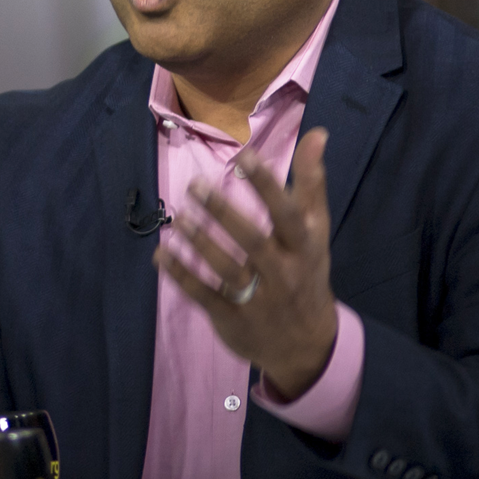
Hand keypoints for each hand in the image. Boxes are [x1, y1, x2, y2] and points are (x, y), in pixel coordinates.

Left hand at [153, 128, 338, 400]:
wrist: (307, 345)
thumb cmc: (307, 273)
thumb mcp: (316, 232)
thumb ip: (311, 184)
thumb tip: (317, 134)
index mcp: (303, 247)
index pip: (287, 214)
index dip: (268, 186)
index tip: (246, 157)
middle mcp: (282, 273)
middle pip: (253, 241)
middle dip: (224, 212)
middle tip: (196, 184)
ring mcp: (257, 299)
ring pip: (226, 270)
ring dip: (200, 243)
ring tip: (179, 218)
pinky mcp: (233, 319)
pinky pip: (203, 296)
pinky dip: (181, 275)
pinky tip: (161, 254)